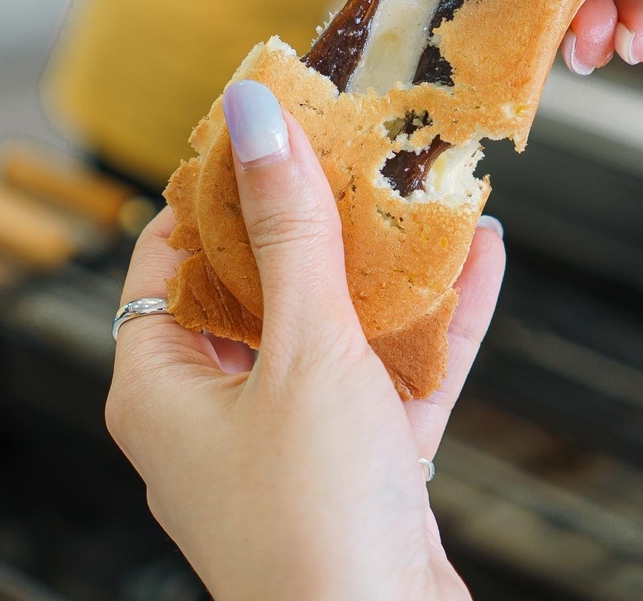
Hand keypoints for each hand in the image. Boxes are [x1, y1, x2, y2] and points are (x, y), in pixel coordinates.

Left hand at [106, 83, 505, 600]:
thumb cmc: (312, 521)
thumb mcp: (302, 351)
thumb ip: (288, 232)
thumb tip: (254, 121)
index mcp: (162, 385)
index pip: (171, 256)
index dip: (213, 188)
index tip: (266, 130)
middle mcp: (218, 410)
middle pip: (260, 285)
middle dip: (314, 219)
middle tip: (352, 149)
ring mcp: (290, 435)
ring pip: (334, 326)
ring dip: (384, 266)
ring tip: (422, 191)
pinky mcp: (357, 460)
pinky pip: (391, 371)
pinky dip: (432, 321)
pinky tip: (480, 260)